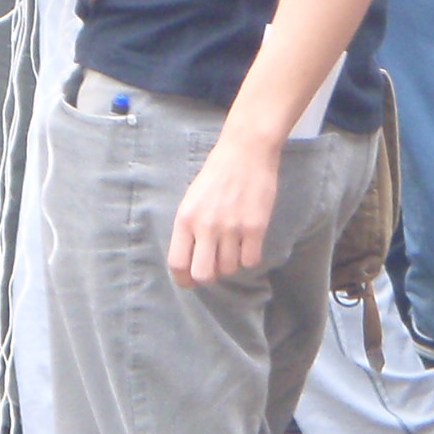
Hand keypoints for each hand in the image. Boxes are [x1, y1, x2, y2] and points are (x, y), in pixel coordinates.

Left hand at [167, 129, 283, 286]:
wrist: (246, 153)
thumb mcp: (191, 200)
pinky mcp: (255, 227)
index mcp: (186, 219)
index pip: (177, 264)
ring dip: (231, 263)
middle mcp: (206, 226)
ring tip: (233, 246)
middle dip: (209, 276)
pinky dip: (250, 257)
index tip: (190, 281)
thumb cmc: (217, 175)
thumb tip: (192, 261)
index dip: (183, 279)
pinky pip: (251, 261)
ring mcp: (232, 227)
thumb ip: (189, 229)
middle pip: (203, 275)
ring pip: (230, 269)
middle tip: (215, 267)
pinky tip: (248, 243)